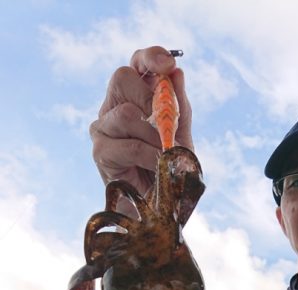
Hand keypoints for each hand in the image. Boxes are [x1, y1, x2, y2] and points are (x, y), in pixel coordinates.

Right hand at [90, 46, 193, 202]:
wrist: (159, 206)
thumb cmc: (168, 169)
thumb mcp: (180, 134)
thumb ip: (178, 106)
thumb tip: (177, 73)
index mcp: (134, 96)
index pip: (136, 63)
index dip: (150, 57)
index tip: (168, 64)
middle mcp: (114, 106)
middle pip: (122, 77)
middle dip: (150, 98)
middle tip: (166, 124)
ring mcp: (102, 127)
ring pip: (126, 114)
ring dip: (153, 135)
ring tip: (165, 154)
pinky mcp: (99, 151)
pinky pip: (129, 144)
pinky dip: (149, 155)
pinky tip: (157, 166)